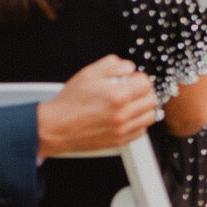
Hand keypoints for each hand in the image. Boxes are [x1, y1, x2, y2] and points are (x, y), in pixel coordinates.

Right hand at [38, 56, 157, 156]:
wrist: (56, 127)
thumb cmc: (69, 103)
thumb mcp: (89, 73)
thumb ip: (113, 64)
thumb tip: (128, 67)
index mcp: (118, 96)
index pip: (146, 83)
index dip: (138, 78)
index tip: (131, 80)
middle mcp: (123, 114)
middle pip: (151, 100)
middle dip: (142, 92)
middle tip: (131, 91)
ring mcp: (122, 130)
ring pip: (150, 116)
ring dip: (143, 108)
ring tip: (130, 104)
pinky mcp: (118, 141)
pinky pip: (141, 132)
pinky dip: (137, 123)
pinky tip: (126, 117)